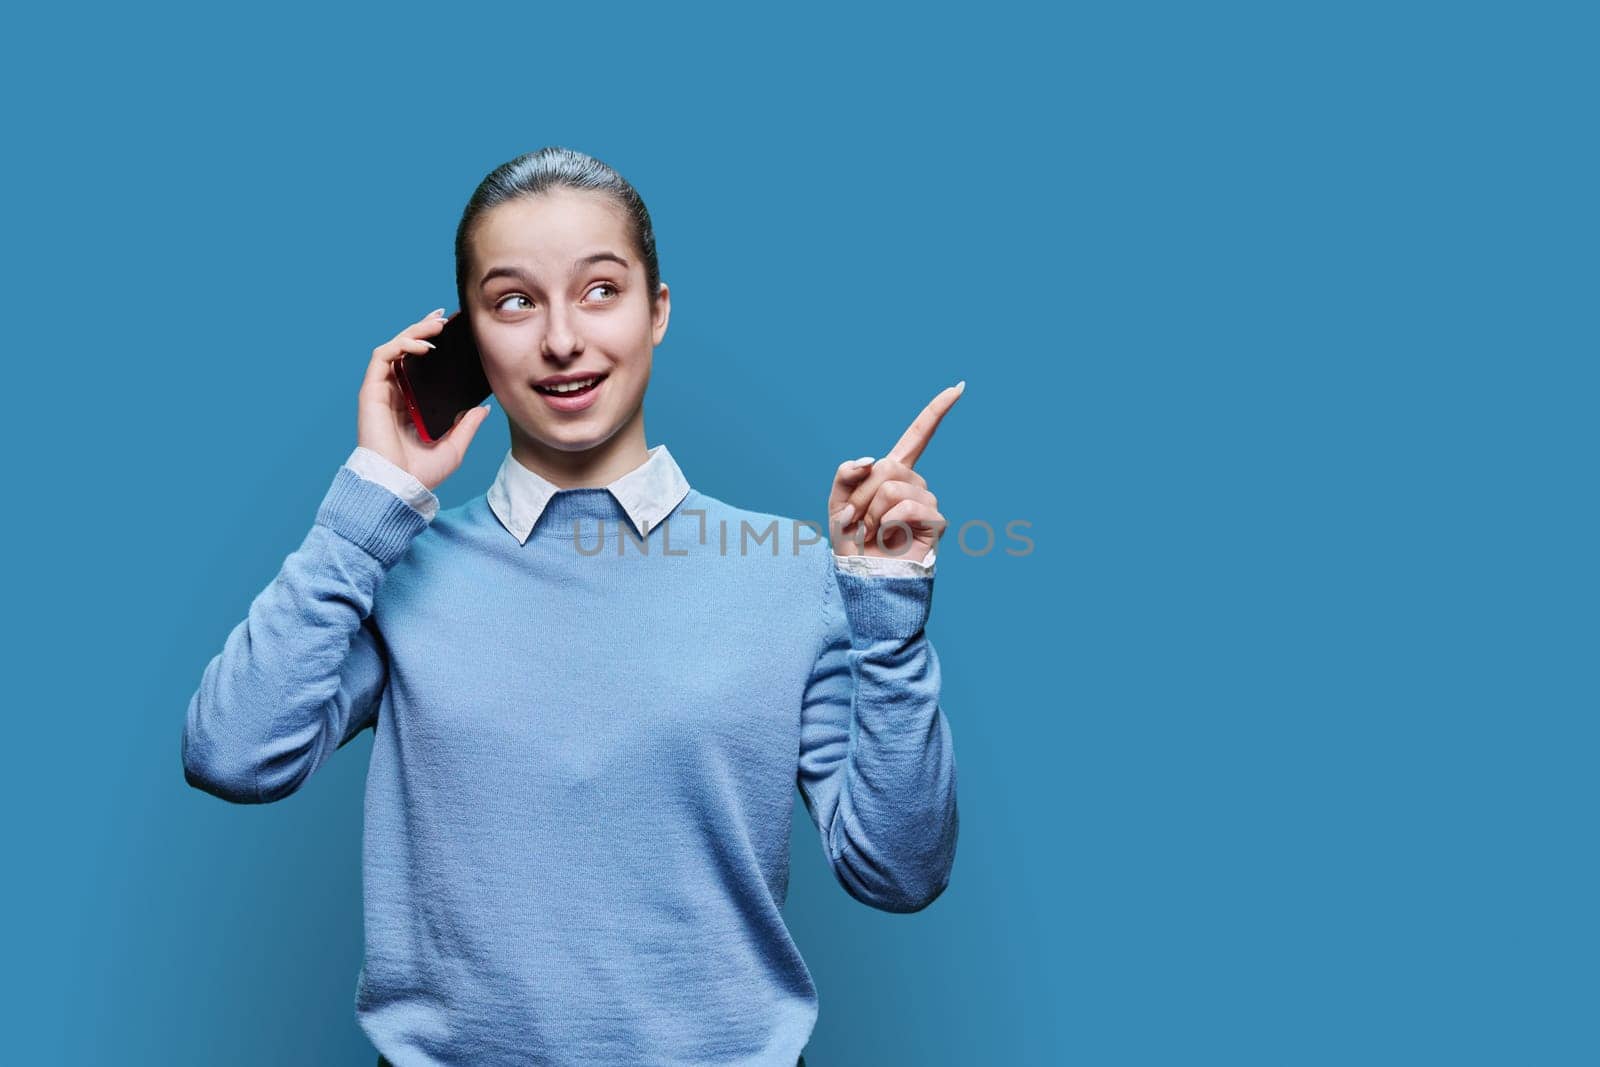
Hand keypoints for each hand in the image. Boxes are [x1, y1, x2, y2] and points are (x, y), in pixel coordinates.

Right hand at [357, 308, 492, 492]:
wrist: (401, 486)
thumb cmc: (421, 473)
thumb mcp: (454, 446)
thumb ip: (467, 425)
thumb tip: (483, 408)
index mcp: (411, 405)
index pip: (419, 366)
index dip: (432, 345)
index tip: (451, 333)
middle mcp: (395, 395)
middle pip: (406, 352)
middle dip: (423, 330)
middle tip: (443, 319)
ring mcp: (382, 392)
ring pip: (394, 348)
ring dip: (413, 332)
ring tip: (436, 325)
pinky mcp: (371, 391)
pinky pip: (382, 357)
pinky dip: (401, 344)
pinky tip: (423, 345)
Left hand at [828, 381, 963, 562]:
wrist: (865, 577)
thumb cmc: (853, 544)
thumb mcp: (837, 504)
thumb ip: (846, 474)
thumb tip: (872, 460)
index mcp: (893, 473)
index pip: (918, 435)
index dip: (937, 411)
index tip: (960, 387)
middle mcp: (915, 483)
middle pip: (887, 467)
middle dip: (861, 495)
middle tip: (859, 521)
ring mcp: (927, 501)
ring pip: (891, 488)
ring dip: (871, 513)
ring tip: (873, 532)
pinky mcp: (936, 522)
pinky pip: (906, 507)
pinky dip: (888, 524)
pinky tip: (890, 538)